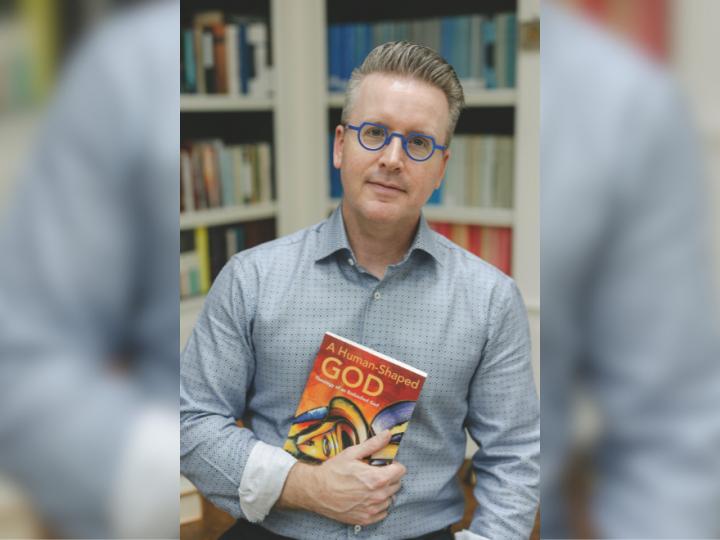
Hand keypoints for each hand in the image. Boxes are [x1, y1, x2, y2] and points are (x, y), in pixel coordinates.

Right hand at [277, 430, 405, 525]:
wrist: (316, 491)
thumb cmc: (333, 471)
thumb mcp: (352, 453)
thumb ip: (373, 444)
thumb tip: (387, 434)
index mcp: (377, 478)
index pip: (401, 471)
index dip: (393, 465)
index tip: (384, 464)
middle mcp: (378, 496)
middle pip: (396, 484)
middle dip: (389, 477)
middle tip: (374, 473)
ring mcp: (372, 509)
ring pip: (390, 499)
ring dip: (384, 492)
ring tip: (369, 486)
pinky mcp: (366, 519)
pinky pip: (382, 512)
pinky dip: (378, 505)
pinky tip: (366, 498)